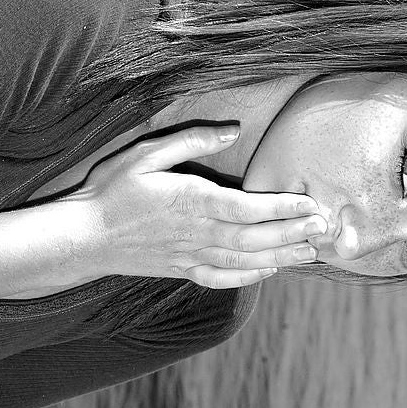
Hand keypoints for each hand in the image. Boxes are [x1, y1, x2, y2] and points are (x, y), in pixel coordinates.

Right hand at [64, 124, 325, 288]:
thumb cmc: (112, 190)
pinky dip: (250, 278)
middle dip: (292, 233)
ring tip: (310, 253)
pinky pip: (223, 279)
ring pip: (245, 261)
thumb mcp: (146, 153)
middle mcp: (197, 233)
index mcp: (192, 201)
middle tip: (323, 229)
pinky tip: (269, 272)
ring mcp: (191, 256)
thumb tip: (230, 129)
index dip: (282, 207)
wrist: (82, 237)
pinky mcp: (183, 271)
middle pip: (255, 237)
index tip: (310, 203)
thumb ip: (191, 141)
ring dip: (281, 257)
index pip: (248, 207)